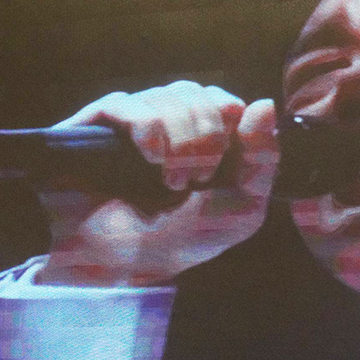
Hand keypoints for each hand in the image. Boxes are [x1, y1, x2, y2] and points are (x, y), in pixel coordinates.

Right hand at [36, 81, 278, 285]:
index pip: (226, 102)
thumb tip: (265, 104)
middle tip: (197, 179)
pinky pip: (127, 104)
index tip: (224, 163)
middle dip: (207, 136)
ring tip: (170, 182)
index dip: (231, 124)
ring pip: (166, 95)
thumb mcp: (237, 212)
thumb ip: (260, 161)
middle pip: (199, 94)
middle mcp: (164, 125)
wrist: (115, 266)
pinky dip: (148, 130)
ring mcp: (128, 123)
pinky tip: (149, 158)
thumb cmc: (174, 243)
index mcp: (199, 141)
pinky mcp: (94, 126)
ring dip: (179, 140)